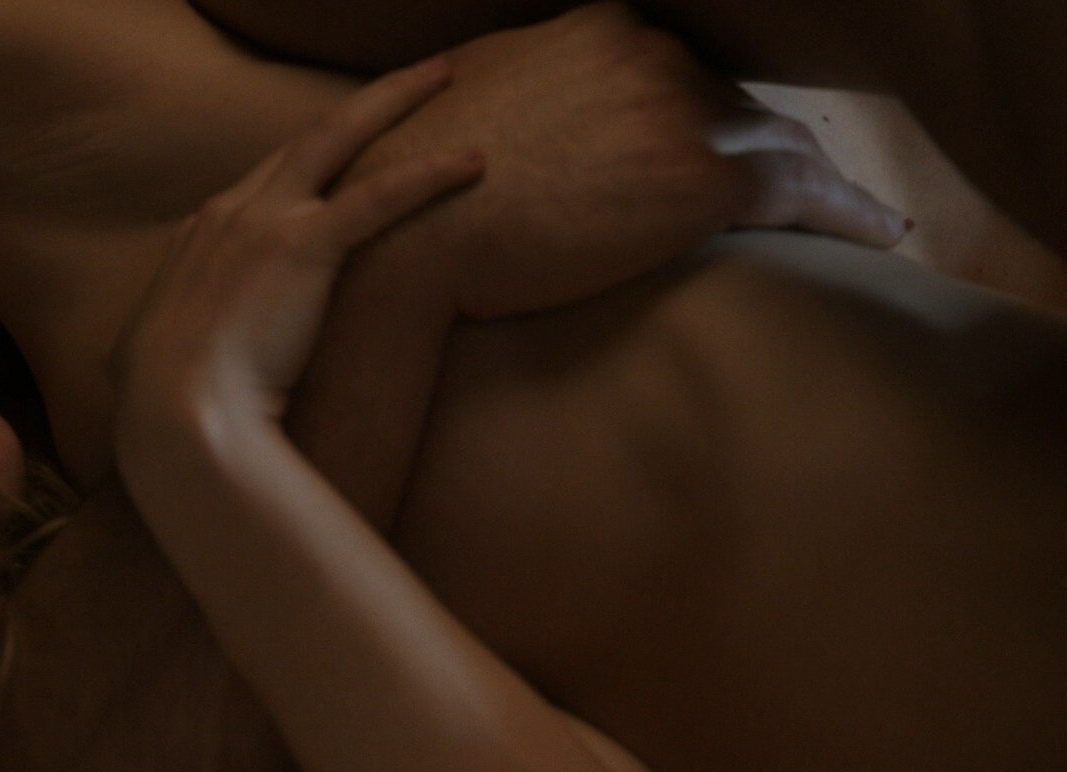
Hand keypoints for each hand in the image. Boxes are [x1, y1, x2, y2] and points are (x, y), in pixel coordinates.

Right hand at [112, 58, 483, 424]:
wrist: (175, 416)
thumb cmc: (161, 406)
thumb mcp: (141, 359)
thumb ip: (150, 344)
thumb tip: (132, 364)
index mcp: (198, 237)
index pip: (263, 181)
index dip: (309, 161)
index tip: (348, 149)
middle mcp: (230, 212)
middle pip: (305, 140)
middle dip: (361, 104)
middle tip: (409, 80)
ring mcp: (265, 222)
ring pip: (339, 137)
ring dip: (394, 99)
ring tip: (442, 75)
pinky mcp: (304, 246)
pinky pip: (380, 195)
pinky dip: (429, 172)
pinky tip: (472, 159)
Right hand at [334, 2, 905, 320]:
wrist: (405, 233)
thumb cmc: (420, 180)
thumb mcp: (480, 88)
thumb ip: (541, 73)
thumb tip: (556, 90)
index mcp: (604, 28)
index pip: (685, 69)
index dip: (710, 114)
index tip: (727, 147)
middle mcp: (653, 55)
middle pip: (739, 103)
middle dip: (765, 147)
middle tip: (799, 189)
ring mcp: (681, 114)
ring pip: (783, 144)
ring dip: (819, 179)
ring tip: (854, 212)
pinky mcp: (702, 183)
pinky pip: (804, 194)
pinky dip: (849, 213)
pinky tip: (877, 233)